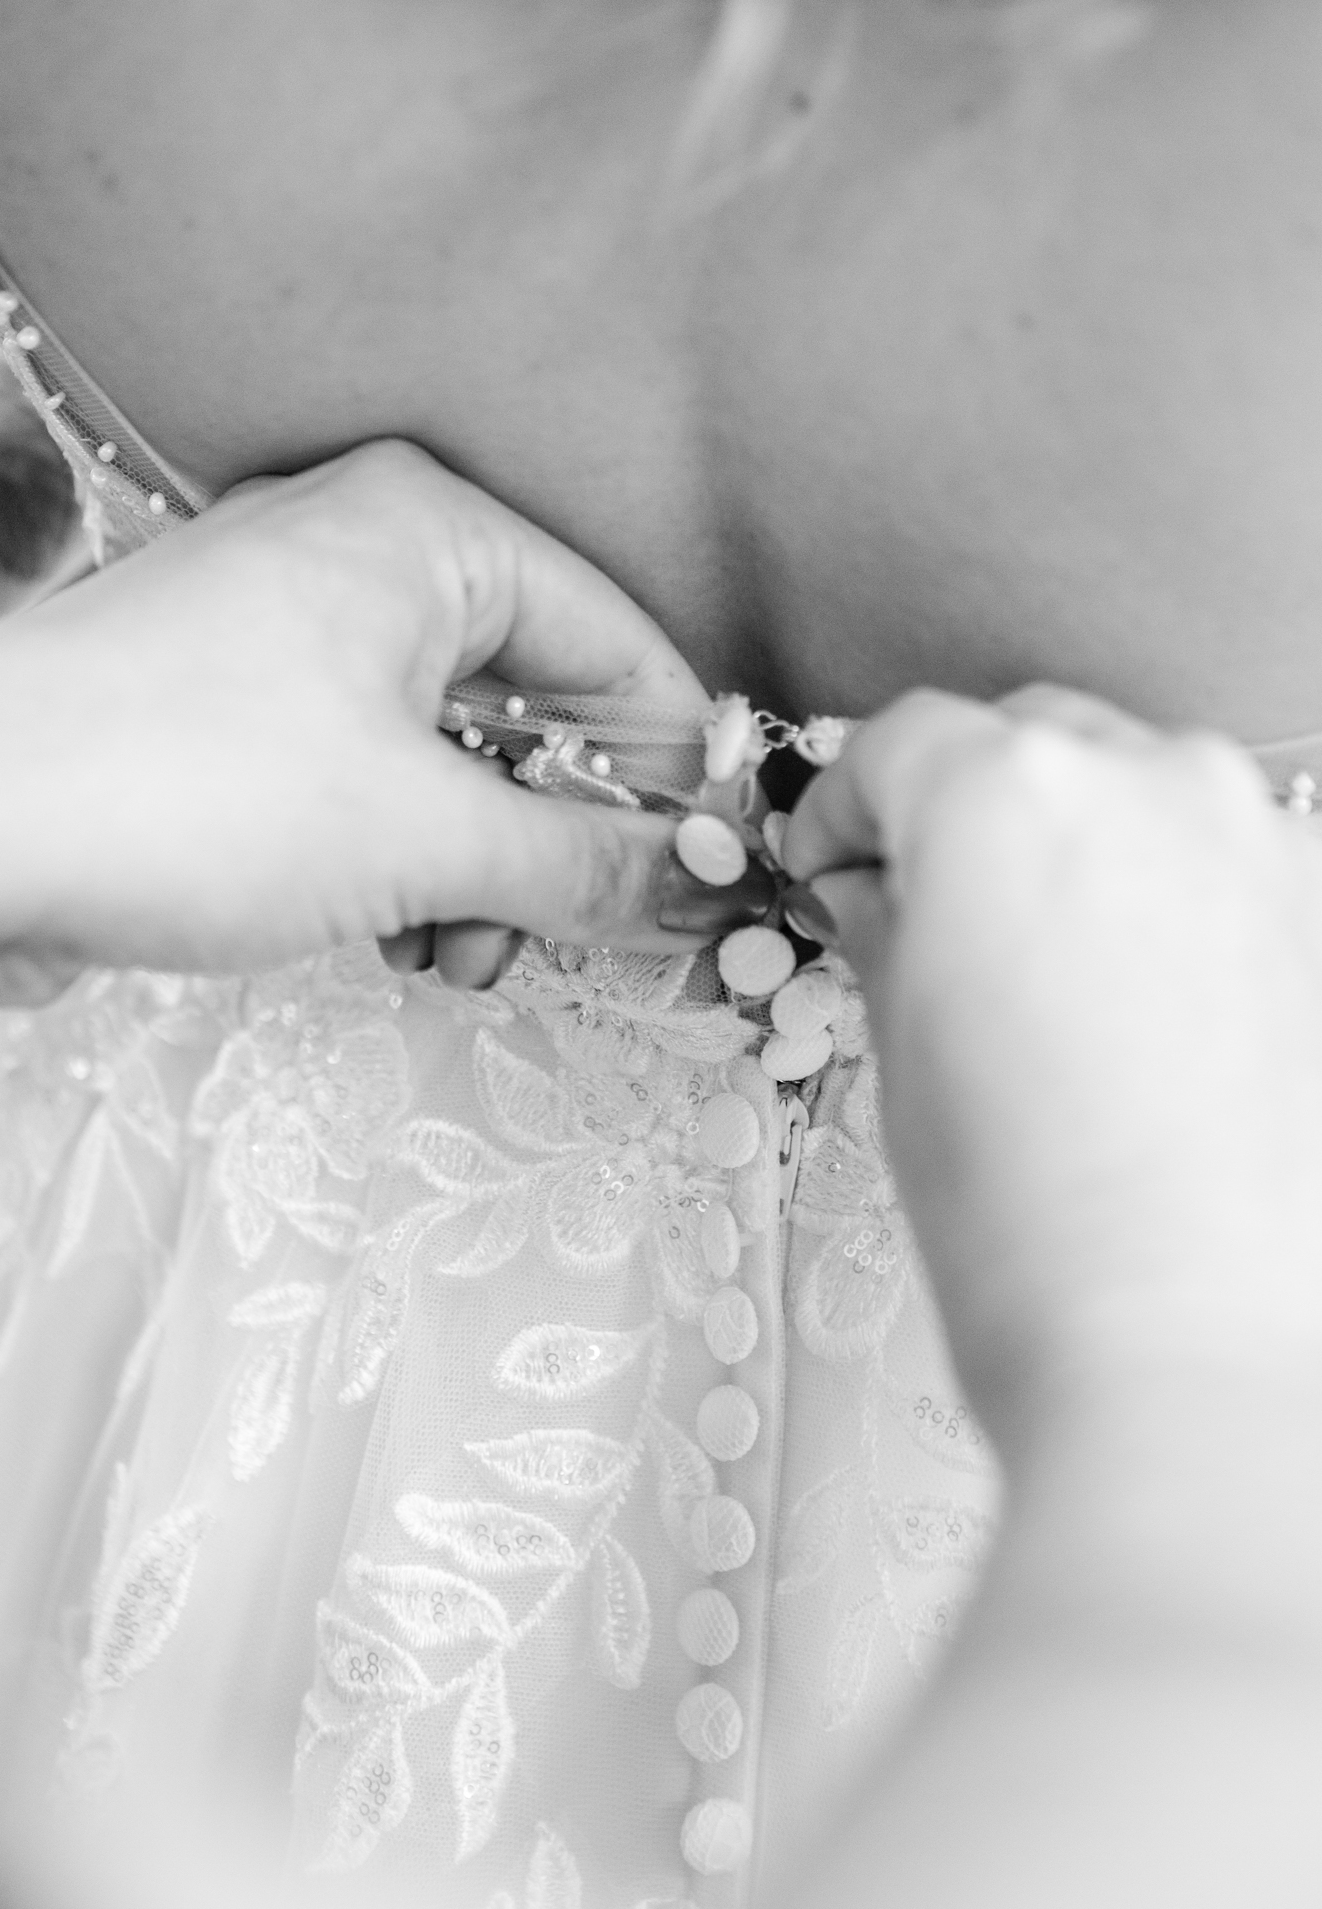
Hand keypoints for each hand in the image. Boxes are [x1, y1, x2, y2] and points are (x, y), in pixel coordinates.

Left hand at [0, 441, 768, 1001]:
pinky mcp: (245, 709)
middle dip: (562, 847)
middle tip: (563, 943)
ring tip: (449, 954)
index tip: (718, 888)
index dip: (682, 779)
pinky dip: (406, 864)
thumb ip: (588, 866)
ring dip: (484, 875)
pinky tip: (390, 936)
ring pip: (463, 760)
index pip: (628, 650)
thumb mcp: (423, 837)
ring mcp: (299, 630)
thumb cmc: (187, 790)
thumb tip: (715, 890)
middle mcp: (371, 555)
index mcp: (432, 530)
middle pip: (548, 710)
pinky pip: (382, 781)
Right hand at [785, 684, 1321, 1439]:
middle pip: (1030, 741)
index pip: (900, 743)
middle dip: (966, 807)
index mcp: (1005, 795)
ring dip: (1081, 840)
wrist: (1196, 1359)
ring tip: (1050, 962)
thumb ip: (891, 928)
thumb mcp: (905, 1054)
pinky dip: (1178, 898)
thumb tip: (881, 891)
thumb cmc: (1034, 1227)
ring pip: (1143, 787)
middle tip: (929, 909)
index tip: (838, 868)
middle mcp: (1150, 782)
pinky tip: (1152, 999)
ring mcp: (1262, 845)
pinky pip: (1230, 866)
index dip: (848, 809)